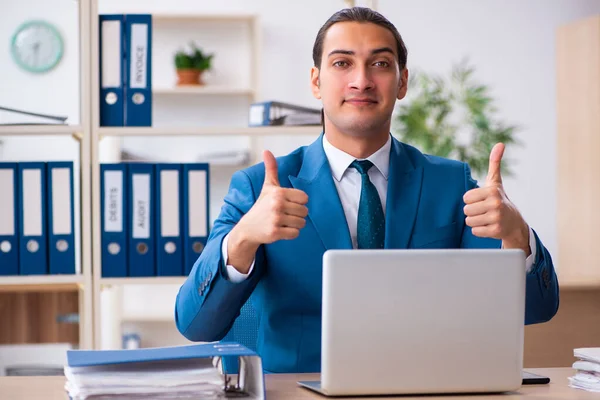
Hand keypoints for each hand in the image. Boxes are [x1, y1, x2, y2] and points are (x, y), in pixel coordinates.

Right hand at [228, 150, 308, 272]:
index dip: (298, 202)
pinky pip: (295, 234)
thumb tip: (266, 151)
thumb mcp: (267, 187)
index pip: (304, 198)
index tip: (288, 203)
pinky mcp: (275, 232)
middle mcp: (277, 204)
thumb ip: (271, 169)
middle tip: (284, 214)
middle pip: (305, 211)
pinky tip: (281, 230)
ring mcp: (276, 219)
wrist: (248, 228)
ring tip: (282, 222)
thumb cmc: (261, 206)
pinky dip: (290, 234)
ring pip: (302, 223)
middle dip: (297, 214)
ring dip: (294, 224)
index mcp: (278, 192)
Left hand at [463, 143, 529, 255]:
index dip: (472, 200)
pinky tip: (489, 226)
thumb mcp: (496, 182)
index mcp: (492, 191)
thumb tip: (500, 144)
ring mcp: (496, 218)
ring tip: (486, 218)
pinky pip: (475, 231)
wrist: (514, 222)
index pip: (466, 198)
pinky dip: (480, 230)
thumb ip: (494, 163)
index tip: (482, 200)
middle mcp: (495, 204)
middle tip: (484, 210)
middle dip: (473, 211)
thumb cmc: (500, 200)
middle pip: (466, 210)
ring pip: (469, 221)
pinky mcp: (496, 231)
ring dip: (475, 221)